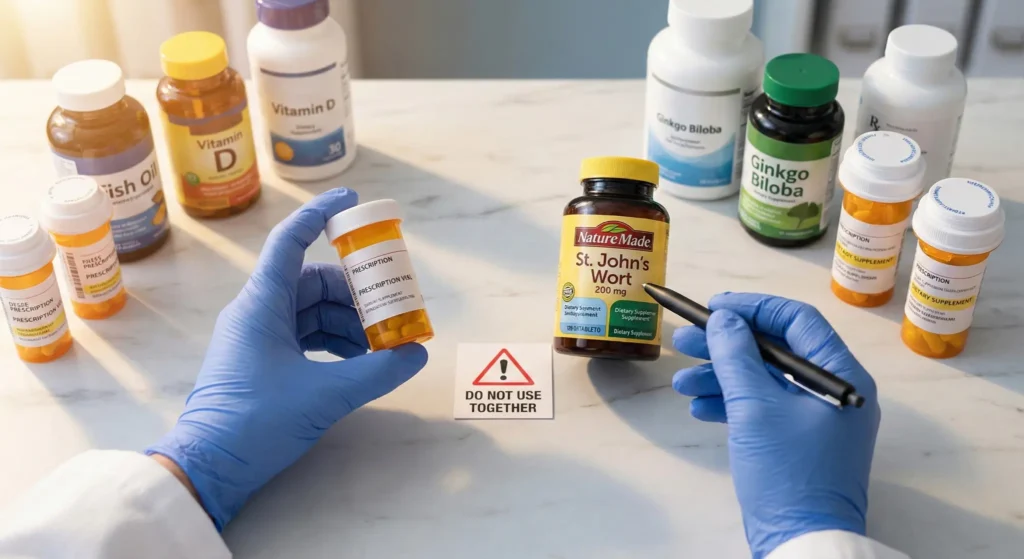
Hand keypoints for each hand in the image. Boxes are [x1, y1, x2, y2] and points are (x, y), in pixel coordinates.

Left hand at [147, 189, 428, 529]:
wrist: (208, 469)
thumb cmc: (256, 422)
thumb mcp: (325, 395)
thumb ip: (377, 372)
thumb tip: (417, 354)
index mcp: (262, 304)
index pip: (290, 241)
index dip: (320, 215)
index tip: (351, 200)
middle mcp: (257, 312)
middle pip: (314, 281)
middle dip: (355, 293)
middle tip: (391, 308)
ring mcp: (257, 337)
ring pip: (312, 312)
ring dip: (348, 323)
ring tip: (381, 346)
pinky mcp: (260, 362)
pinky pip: (304, 336)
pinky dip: (333, 343)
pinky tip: (358, 362)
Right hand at [671, 293, 879, 558]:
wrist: (801, 542)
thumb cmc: (787, 472)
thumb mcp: (755, 407)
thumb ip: (737, 356)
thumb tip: (725, 319)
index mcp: (840, 375)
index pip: (797, 321)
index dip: (753, 308)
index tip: (713, 307)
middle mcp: (834, 391)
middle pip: (776, 350)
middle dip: (727, 346)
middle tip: (684, 341)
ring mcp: (817, 419)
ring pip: (765, 380)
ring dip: (722, 377)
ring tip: (682, 382)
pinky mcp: (798, 442)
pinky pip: (764, 409)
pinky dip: (732, 405)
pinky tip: (700, 408)